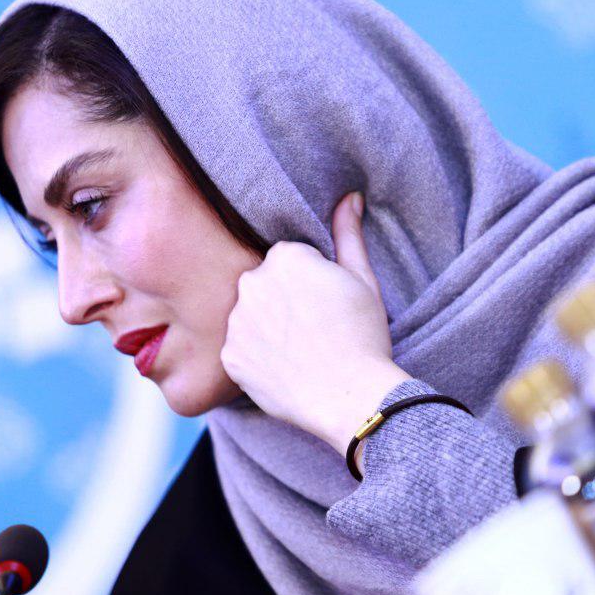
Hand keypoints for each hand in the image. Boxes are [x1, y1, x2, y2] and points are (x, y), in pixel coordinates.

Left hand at [220, 191, 411, 453]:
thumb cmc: (363, 336)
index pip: (288, 258)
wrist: (350, 398)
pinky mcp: (230, 357)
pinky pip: (240, 349)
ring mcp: (236, 322)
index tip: (325, 303)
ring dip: (267, 327)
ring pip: (250, 316)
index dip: (310, 281)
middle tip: (314, 327)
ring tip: (300, 350)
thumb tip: (349, 197)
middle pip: (264, 284)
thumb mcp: (363, 279)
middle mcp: (251, 283)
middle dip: (283, 300)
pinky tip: (284, 368)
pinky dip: (257, 358)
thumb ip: (348, 234)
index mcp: (284, 257)